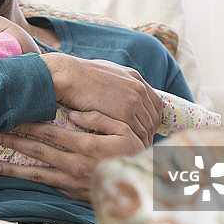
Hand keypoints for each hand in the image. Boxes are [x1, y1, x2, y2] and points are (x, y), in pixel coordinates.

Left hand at [0, 111, 144, 201]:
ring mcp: (72, 181)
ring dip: (13, 168)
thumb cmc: (134, 152)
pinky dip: (28, 182)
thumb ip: (99, 118)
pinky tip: (15, 178)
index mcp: (87, 145)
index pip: (50, 131)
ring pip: (36, 173)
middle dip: (14, 142)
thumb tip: (71, 114)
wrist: (144, 189)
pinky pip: (46, 185)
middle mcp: (76, 164)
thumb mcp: (125, 130)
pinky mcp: (72, 193)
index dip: (29, 123)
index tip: (12, 116)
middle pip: (37, 151)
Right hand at [41, 52, 161, 145]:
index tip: (146, 128)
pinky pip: (137, 131)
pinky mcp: (125, 111)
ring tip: (135, 150)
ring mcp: (133, 100)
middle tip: (142, 143)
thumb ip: (116, 82)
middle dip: (150, 131)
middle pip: (154, 116)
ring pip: (147, 126)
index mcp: (134, 78)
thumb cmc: (78, 76)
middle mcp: (138, 88)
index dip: (152, 118)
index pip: (155, 103)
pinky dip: (135, 142)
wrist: (68, 76)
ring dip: (143, 139)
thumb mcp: (104, 72)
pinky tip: (129, 149)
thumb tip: (115, 89)